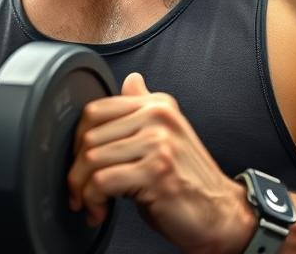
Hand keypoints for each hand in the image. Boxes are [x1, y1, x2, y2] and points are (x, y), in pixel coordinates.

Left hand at [67, 73, 254, 253]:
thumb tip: (130, 80)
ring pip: (91, 159)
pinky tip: (99, 211)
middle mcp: (159, 118)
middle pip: (89, 136)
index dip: (76, 141)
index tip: (79, 164)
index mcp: (158, 106)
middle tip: (79, 192)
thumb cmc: (189, 181)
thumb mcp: (166, 136)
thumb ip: (143, 109)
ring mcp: (159, 143)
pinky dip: (93, 201)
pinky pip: (102, 182)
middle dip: (76, 171)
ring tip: (90, 204)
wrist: (220, 214)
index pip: (96, 110)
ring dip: (82, 190)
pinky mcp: (156, 171)